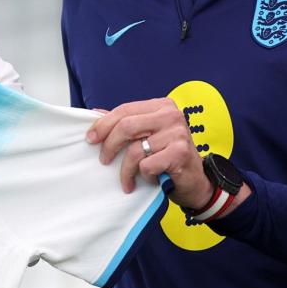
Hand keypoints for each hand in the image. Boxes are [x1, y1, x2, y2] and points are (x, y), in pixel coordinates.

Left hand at [86, 97, 212, 208]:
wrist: (195, 181)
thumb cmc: (168, 157)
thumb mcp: (148, 135)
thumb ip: (126, 122)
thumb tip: (96, 113)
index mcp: (161, 106)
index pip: (124, 110)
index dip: (104, 124)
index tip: (91, 138)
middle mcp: (171, 115)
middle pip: (126, 126)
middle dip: (110, 145)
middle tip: (104, 159)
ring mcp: (177, 133)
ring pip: (135, 150)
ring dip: (126, 169)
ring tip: (126, 180)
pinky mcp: (180, 153)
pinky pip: (147, 165)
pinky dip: (144, 176)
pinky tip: (150, 178)